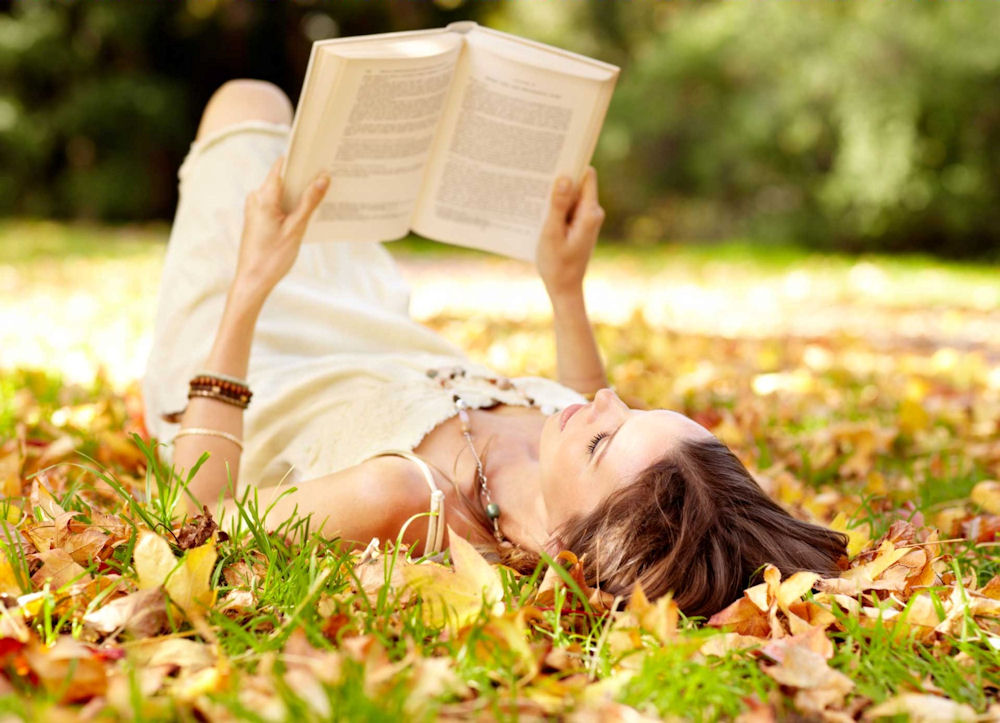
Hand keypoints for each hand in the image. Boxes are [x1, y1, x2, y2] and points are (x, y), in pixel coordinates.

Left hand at [235, 156, 328, 296]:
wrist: (252, 281)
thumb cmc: (272, 257)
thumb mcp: (296, 229)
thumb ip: (309, 202)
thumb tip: (323, 178)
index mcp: (264, 197)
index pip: (283, 167)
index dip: (300, 161)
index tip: (319, 159)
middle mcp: (256, 198)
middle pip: (283, 179)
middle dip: (304, 178)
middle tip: (327, 178)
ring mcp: (255, 208)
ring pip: (281, 192)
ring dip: (299, 194)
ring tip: (322, 195)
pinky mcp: (257, 218)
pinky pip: (277, 204)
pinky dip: (291, 205)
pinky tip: (307, 212)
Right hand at [536, 166, 604, 297]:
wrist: (565, 289)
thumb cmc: (557, 265)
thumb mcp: (552, 234)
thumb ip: (558, 206)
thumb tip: (564, 178)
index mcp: (589, 213)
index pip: (586, 175)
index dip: (572, 163)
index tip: (555, 156)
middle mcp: (592, 213)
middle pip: (577, 183)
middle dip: (559, 178)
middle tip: (537, 172)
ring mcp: (586, 219)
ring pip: (570, 196)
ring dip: (555, 194)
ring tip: (534, 190)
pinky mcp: (579, 225)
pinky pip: (567, 207)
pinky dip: (555, 206)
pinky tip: (538, 210)